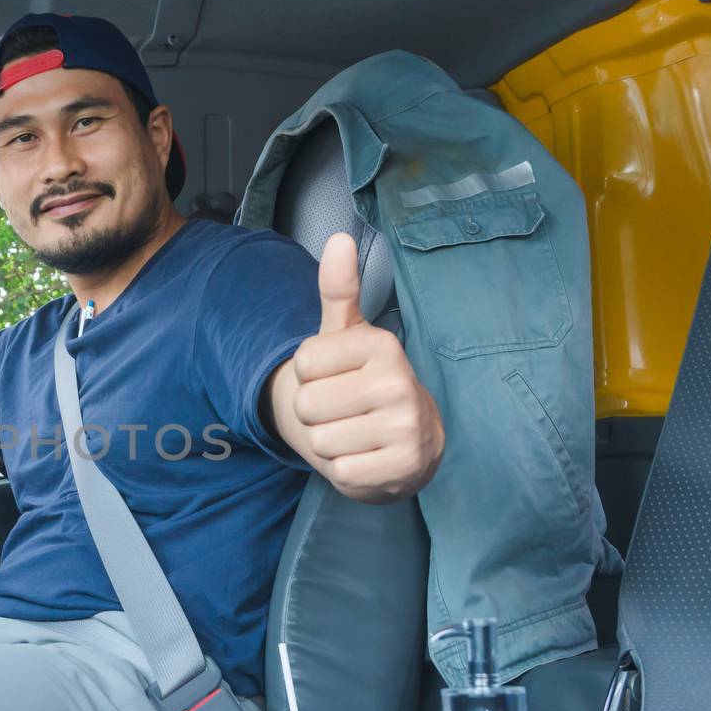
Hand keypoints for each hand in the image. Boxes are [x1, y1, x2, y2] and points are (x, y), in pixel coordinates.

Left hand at [283, 233, 443, 502]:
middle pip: (306, 405)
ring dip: (329, 443)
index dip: (309, 376)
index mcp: (382, 345)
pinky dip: (346, 471)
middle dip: (316, 414)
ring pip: (320, 441)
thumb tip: (338, 238)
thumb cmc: (366, 382)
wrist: (408, 443)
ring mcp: (405, 428)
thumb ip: (338, 291)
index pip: (302, 363)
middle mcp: (399, 383)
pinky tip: (367, 457)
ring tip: (355, 433)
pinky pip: (340, 472)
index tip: (337, 376)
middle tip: (345, 411)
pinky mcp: (403, 468)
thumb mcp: (348, 335)